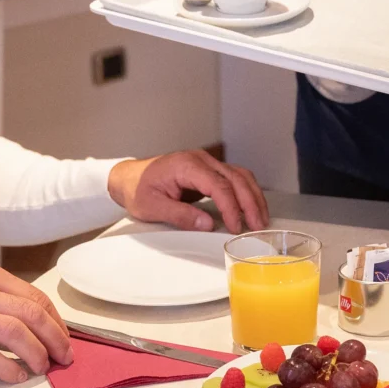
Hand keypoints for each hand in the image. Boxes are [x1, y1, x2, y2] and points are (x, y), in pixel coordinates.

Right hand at [0, 265, 72, 382]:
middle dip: (55, 338)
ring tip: (42, 367)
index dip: (57, 322)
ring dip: (36, 353)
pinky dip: (8, 368)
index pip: (36, 297)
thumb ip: (7, 302)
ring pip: (14, 333)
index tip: (64, 338)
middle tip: (63, 356)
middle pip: (31, 314)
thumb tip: (47, 325)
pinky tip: (17, 374)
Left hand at [108, 151, 268, 234]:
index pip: (219, 185)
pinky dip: (247, 192)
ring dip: (253, 197)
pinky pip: (235, 178)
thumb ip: (180, 215)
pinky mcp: (209, 170)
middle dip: (250, 203)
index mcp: (186, 165)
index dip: (231, 207)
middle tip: (257, 225)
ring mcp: (206, 163)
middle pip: (236, 178)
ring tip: (260, 219)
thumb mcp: (152, 207)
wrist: (128, 177)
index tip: (235, 227)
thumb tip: (207, 225)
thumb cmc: (137, 190)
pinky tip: (252, 207)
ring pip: (240, 176)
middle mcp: (201, 160)